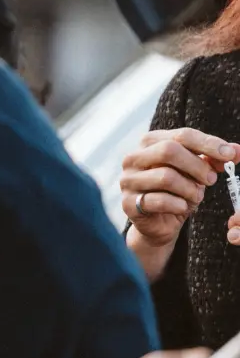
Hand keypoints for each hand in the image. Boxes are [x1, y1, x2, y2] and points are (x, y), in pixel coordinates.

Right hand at [122, 127, 238, 251]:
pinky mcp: (127, 203)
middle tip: (211, 180)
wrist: (159, 223)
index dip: (209, 144)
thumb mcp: (197, 172)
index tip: (230, 155)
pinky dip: (178, 205)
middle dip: (197, 166)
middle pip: (169, 150)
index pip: (182, 135)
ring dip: (190, 189)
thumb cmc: (178, 191)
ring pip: (166, 177)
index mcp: (150, 143)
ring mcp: (127, 181)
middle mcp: (133, 158)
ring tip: (195, 197)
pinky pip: (159, 201)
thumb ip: (213, 159)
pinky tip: (182, 207)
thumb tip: (236, 151)